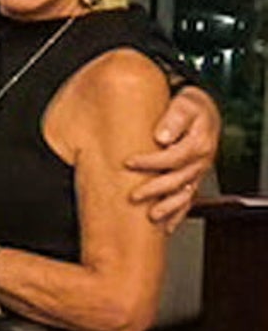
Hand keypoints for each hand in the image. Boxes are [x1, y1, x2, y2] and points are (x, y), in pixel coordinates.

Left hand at [126, 85, 219, 231]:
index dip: (150, 162)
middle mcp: (200, 162)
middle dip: (155, 190)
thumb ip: (174, 119)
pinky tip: (166, 225)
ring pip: (185, 195)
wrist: (203, 112)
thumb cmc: (189, 107)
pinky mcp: (193, 179)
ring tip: (151, 217)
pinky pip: (188, 200)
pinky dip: (178, 214)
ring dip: (168, 208)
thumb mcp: (184, 105)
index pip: (172, 158)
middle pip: (178, 180)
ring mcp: (197, 173)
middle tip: (133, 196)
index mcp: (198, 144)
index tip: (128, 163)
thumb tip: (161, 137)